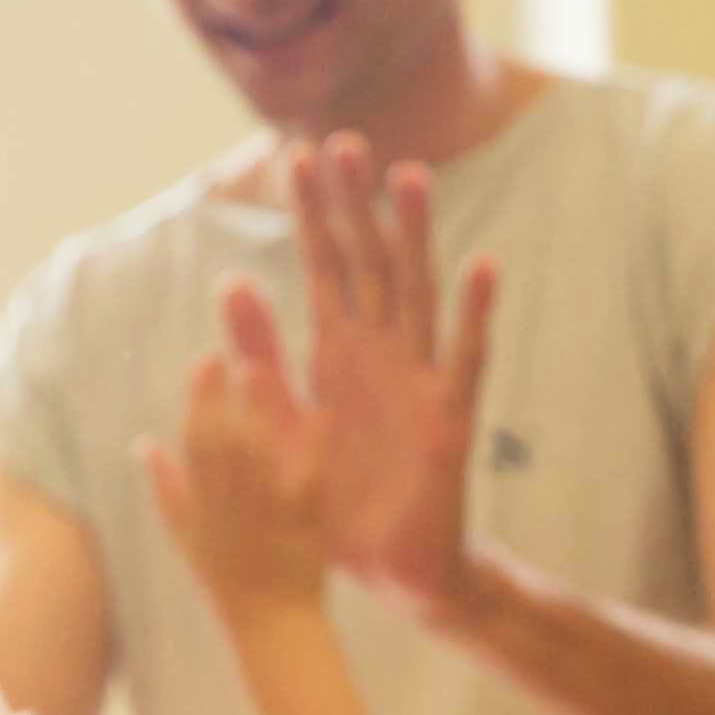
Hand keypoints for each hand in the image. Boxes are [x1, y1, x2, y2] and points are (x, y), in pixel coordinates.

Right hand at [139, 291, 336, 611]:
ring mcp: (262, 516)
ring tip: (262, 370)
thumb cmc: (226, 580)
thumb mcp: (184, 534)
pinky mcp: (300, 528)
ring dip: (257, 413)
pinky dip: (313, 450)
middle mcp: (226, 507)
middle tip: (228, 354)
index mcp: (199, 504)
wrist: (269, 626)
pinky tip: (321, 414)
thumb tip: (143, 444)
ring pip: (253, 458)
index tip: (205, 361)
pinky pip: (306, 483)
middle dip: (219, 397)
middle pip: (217, 443)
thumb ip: (165, 485)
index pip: (192, 442)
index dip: (197, 399)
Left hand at [287, 133, 498, 607]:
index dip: (311, 213)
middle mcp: (380, 354)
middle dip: (355, 205)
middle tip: (346, 143)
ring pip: (416, 293)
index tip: (296, 155)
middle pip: (369, 263)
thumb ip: (260, 354)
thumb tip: (231, 284)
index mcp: (337, 353)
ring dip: (412, 237)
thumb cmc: (338, 500)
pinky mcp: (449, 417)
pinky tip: (483, 265)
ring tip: (407, 177)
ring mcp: (418, 379)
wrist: (390, 571)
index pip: (322, 266)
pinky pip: (464, 357)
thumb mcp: (283, 422)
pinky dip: (473, 312)